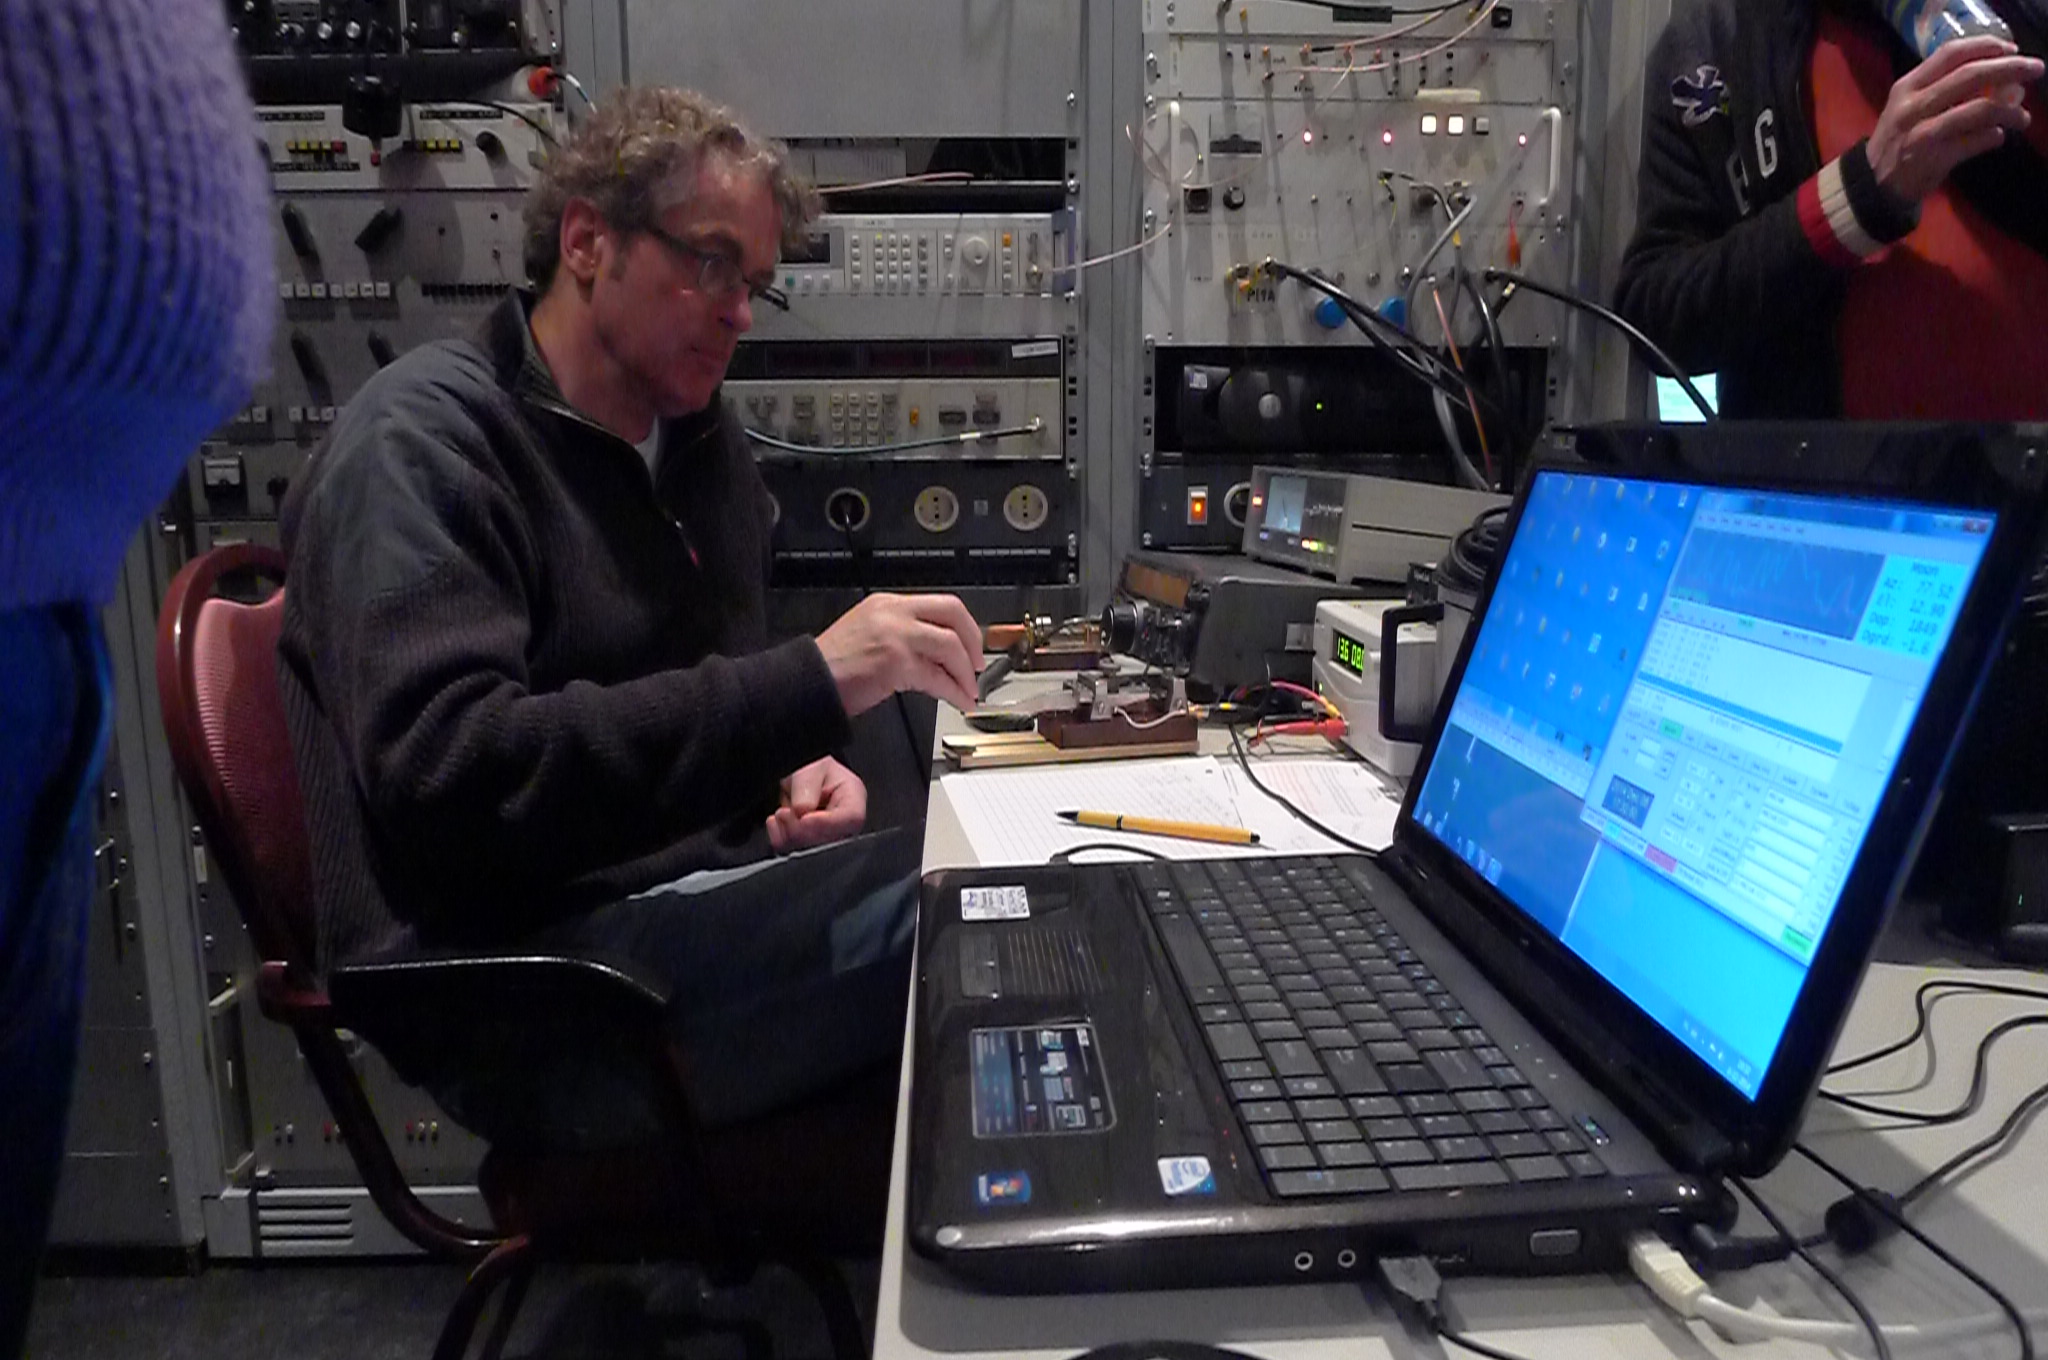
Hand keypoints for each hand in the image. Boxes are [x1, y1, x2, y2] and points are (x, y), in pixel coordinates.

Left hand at [765, 755, 866, 852]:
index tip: (804, 818)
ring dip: (789, 835)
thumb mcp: (810, 768)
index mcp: (853, 799)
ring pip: (813, 851)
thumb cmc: (810, 771)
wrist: (797, 779)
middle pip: (832, 841)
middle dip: (803, 830)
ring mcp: (829, 839)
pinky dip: (781, 842)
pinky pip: (795, 854)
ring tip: (781, 814)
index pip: (852, 818)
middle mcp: (845, 825)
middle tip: (784, 813)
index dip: (827, 823)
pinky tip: (776, 825)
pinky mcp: (810, 848)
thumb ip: (807, 787)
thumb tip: (803, 810)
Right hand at [815, 592, 982, 715]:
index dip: (963, 626)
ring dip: (965, 672)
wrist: (806, 683)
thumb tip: (935, 654)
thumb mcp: (868, 635)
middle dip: (973, 642)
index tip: (971, 645)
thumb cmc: (831, 667)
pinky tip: (958, 700)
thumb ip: (901, 634)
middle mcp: (893, 613)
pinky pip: (936, 677)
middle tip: (977, 665)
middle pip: (953, 614)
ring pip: (950, 646)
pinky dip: (954, 691)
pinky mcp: (895, 662)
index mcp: (887, 604)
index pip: (940, 604)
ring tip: (969, 690)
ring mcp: (895, 635)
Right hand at [1868, 36, 2042, 204]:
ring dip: (2009, 111)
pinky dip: (1994, 137)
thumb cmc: (1898, 140)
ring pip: (1979, 110)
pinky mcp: (1933, 160)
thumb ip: (1943, 89)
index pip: (1950, 54)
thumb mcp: (1909, 106)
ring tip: (2022, 118)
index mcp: (1907, 86)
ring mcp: (1922, 133)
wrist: (1872, 185)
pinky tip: (1998, 137)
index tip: (2010, 49)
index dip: (1985, 46)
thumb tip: (1997, 79)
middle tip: (2035, 70)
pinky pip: (1976, 142)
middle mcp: (1913, 106)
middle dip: (2010, 68)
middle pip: (1970, 76)